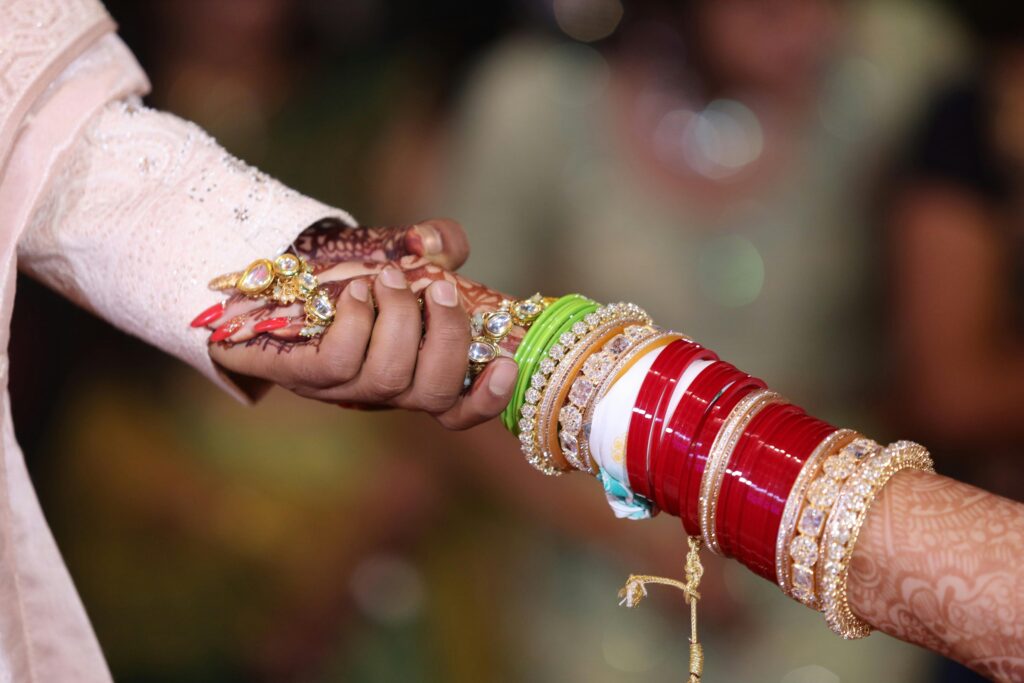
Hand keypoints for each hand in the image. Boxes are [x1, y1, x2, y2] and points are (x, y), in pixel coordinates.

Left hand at [192, 218, 519, 429]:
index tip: (509, 363)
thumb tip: (437, 243)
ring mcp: (345, 388)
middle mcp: (387, 391)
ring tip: (388, 278)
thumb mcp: (404, 253)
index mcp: (418, 372)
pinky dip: (357, 320)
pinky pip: (341, 361)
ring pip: (389, 377)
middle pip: (434, 393)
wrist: (274, 283)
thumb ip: (439, 243)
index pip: (459, 410)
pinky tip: (356, 291)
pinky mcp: (305, 375)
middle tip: (442, 288)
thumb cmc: (351, 275)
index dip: (489, 399)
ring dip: (399, 319)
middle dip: (448, 337)